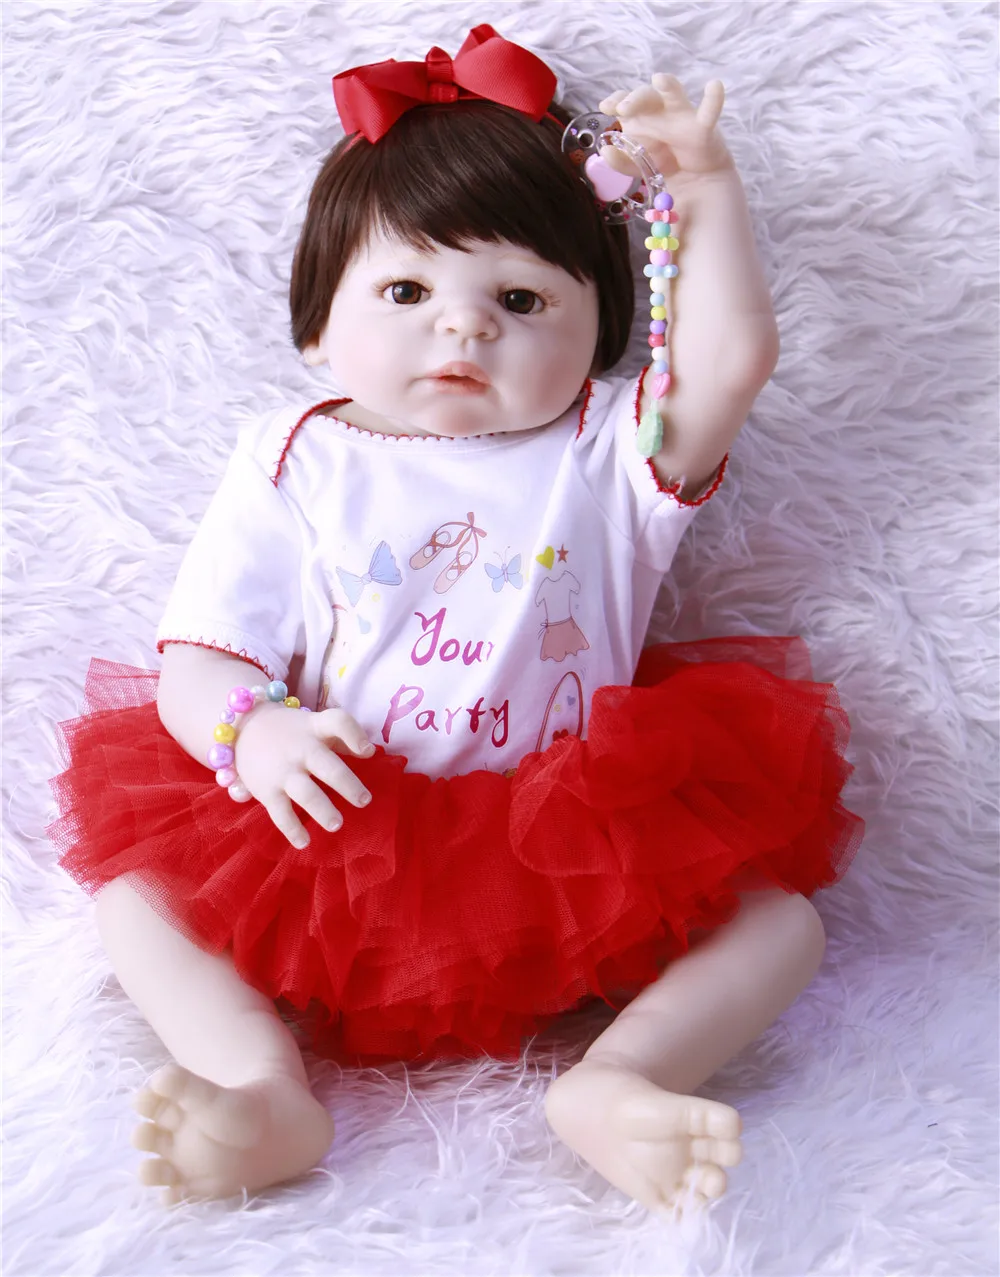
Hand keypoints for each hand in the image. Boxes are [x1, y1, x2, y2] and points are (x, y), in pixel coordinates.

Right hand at [234, 700, 374, 847]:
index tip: (368, 752)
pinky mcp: (266, 791)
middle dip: (347, 784)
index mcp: (316, 729)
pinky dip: (292, 829)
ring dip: (322, 810)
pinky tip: (304, 843)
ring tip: (336, 824)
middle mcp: (300, 749)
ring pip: (305, 793)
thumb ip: (342, 737)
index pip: (337, 722)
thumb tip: (369, 753)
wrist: (244, 728)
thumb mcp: (315, 726)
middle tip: (364, 800)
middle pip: (326, 765)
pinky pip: (280, 813)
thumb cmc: (292, 732)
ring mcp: (282, 771)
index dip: (354, 735)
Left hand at [597, 73, 731, 183]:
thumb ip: (622, 161)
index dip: (615, 99)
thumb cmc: (664, 161)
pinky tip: (714, 86)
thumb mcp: (638, 165)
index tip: (606, 106)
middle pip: (646, 95)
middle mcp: (660, 111)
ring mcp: (682, 116)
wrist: (694, 178)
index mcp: (641, 118)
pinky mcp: (703, 128)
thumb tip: (605, 150)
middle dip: (634, 98)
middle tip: (622, 109)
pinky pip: (709, 112)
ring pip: (674, 94)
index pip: (626, 101)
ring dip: (667, 85)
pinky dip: (713, 99)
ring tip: (659, 79)